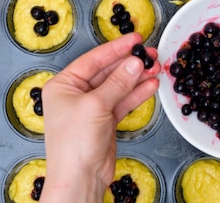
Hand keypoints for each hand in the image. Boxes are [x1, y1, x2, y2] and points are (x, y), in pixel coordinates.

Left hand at [39, 32, 159, 202]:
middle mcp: (76, 94)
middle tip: (150, 54)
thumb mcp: (95, 106)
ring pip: (118, 86)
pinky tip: (150, 85)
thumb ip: (117, 83)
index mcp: (63, 85)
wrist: (79, 179)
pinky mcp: (105, 121)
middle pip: (107, 72)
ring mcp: (91, 108)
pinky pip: (123, 101)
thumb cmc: (73, 145)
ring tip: (155, 68)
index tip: (134, 40)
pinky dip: (137, 94)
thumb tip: (134, 63)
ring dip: (137, 78)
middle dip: (130, 64)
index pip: (93, 60)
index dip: (115, 49)